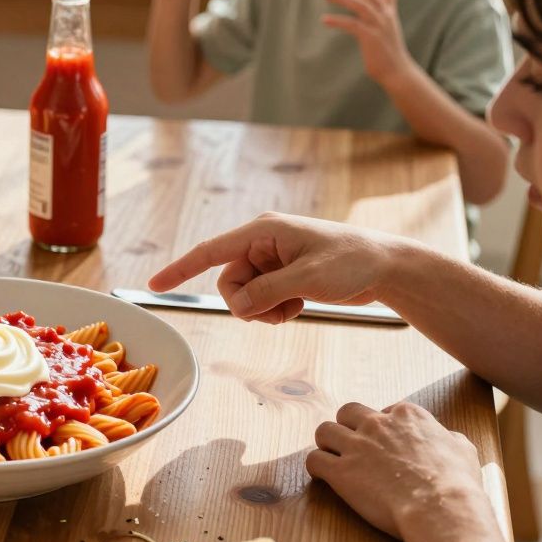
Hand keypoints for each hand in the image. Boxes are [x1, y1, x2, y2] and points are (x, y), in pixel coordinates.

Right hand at [149, 212, 409, 323]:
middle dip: (247, 302)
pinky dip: (274, 310)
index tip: (155, 285)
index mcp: (263, 231)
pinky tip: (299, 305)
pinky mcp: (282, 276)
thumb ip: (268, 291)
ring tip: (294, 306)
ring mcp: (272, 261)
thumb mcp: (308, 278)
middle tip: (278, 308)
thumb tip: (238, 306)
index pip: (210, 251)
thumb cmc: (353, 261)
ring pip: (244, 295)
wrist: (386, 267)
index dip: (180, 269)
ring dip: (263, 309)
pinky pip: (260, 300)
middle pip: (227, 282)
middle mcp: (262, 243)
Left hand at [306, 402, 487, 538]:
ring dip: (327, 444)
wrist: (442, 508)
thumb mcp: (464, 450)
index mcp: (407, 415)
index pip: (383, 411)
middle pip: (347, 413)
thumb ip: (449, 438)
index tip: (385, 445)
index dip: (382, 429)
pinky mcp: (340, 471)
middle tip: (353, 447)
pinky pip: (313, 460)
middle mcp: (377, 424)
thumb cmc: (458, 483)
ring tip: (332, 458)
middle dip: (348, 428)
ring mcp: (356, 446)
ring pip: (324, 430)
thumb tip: (447, 438)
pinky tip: (322, 477)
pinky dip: (315, 467)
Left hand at [322, 0, 415, 87]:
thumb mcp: (384, 35)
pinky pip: (352, 24)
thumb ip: (376, 24)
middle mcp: (387, 16)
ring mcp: (379, 25)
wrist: (397, 73)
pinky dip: (337, 21)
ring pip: (360, 4)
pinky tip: (324, 20)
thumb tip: (362, 22)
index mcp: (391, 14)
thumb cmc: (388, 56)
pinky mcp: (371, 37)